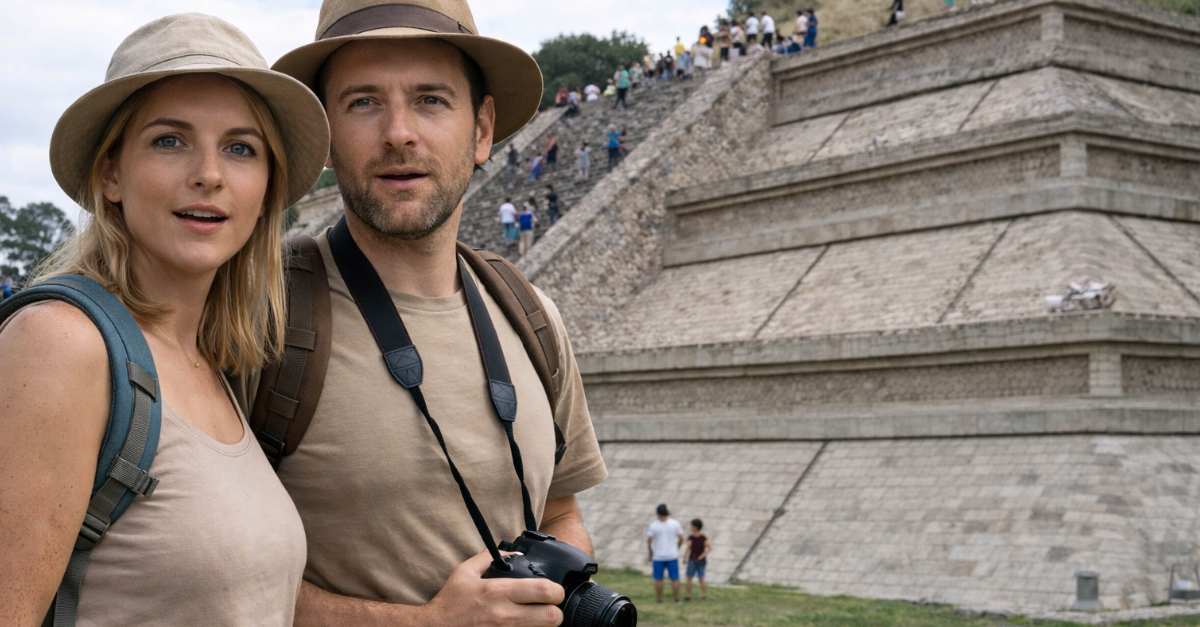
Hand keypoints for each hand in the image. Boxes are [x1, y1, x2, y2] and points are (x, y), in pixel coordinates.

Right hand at [416, 550, 564, 626]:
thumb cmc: (450, 603)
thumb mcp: (464, 572)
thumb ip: (488, 557)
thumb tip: (512, 552)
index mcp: (498, 592)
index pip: (543, 591)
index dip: (556, 591)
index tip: (553, 591)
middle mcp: (505, 615)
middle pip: (552, 617)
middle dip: (556, 613)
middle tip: (550, 609)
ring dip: (544, 626)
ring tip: (538, 620)